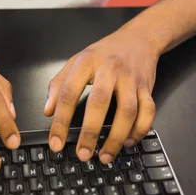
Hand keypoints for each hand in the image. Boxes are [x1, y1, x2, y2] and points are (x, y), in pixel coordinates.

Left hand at [44, 24, 158, 163]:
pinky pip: (148, 112)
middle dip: (90, 132)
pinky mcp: (147, 87)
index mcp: (87, 62)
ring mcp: (131, 78)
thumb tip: (48, 111)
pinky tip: (128, 142)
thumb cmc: (104, 52)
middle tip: (82, 154)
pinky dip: (139, 130)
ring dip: (116, 137)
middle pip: (99, 102)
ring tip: (105, 156)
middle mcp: (110, 69)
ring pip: (127, 110)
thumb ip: (59, 84)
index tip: (56, 143)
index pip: (69, 92)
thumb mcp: (76, 60)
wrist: (138, 38)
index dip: (61, 120)